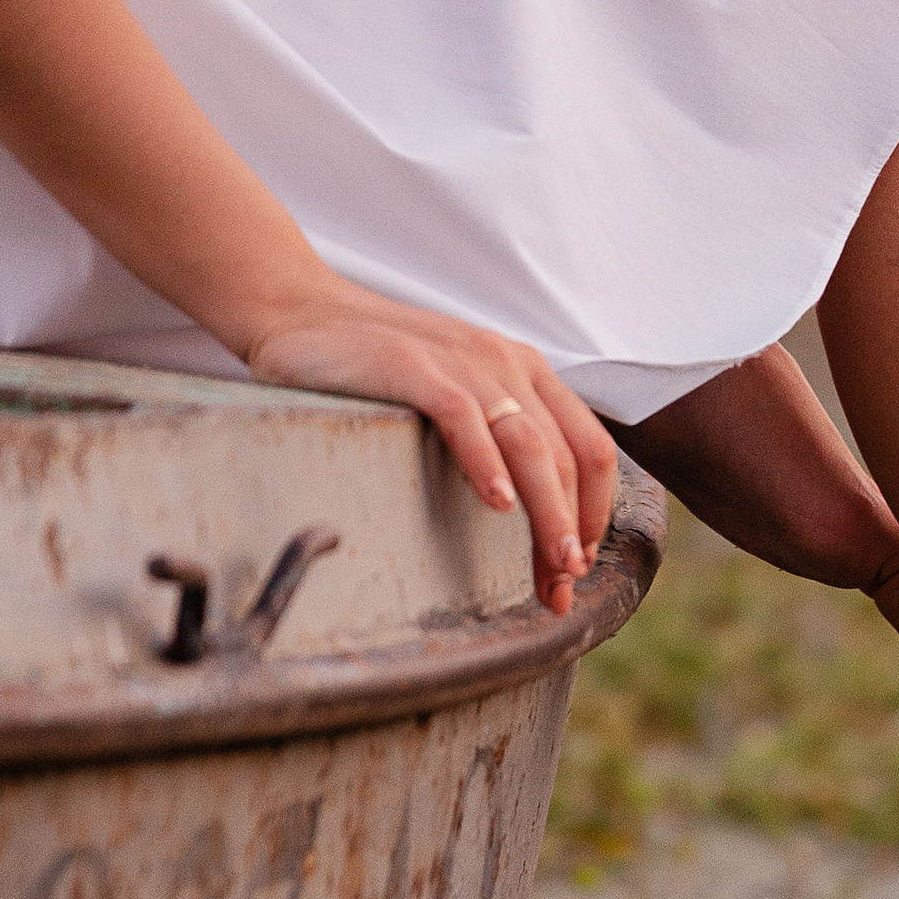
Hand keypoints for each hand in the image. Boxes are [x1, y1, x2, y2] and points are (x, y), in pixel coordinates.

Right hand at [239, 287, 619, 617]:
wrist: (303, 313)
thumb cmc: (380, 367)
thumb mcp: (457, 393)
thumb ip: (497, 434)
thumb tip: (529, 514)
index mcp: (527, 372)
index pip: (590, 448)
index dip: (595, 512)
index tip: (578, 565)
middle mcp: (507, 363)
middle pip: (567, 457)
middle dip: (573, 529)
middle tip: (564, 585)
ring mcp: (463, 362)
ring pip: (529, 444)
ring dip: (549, 511)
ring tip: (554, 562)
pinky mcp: (415, 366)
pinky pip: (464, 418)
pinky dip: (486, 464)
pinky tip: (499, 504)